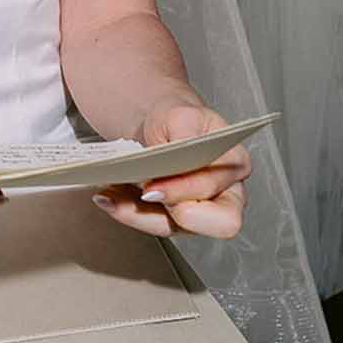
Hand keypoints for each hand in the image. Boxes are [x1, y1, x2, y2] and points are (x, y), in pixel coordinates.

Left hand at [91, 93, 250, 240]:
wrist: (159, 125)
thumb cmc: (177, 119)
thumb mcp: (181, 114)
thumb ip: (184, 134)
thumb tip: (176, 159)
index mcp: (235, 164)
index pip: (218, 189)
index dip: (186, 190)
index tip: (154, 185)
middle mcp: (224, 194)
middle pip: (216, 224)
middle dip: (174, 212)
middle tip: (143, 193)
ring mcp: (199, 211)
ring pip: (174, 228)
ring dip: (137, 214)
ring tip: (110, 193)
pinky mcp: (173, 218)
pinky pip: (151, 223)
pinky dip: (126, 211)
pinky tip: (107, 196)